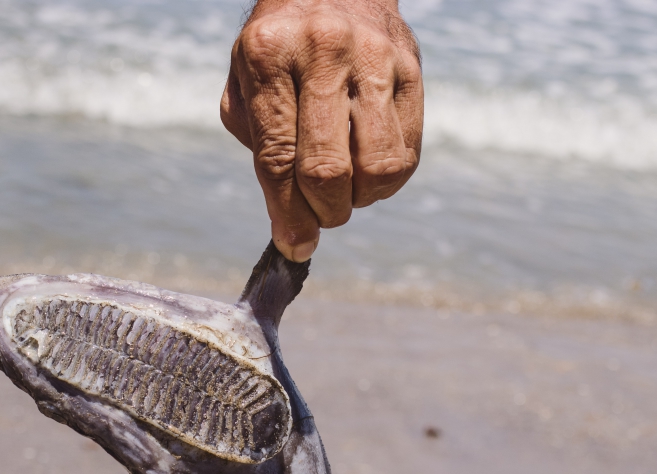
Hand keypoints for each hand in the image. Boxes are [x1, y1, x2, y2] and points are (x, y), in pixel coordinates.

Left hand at [221, 0, 423, 261]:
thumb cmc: (280, 44)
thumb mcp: (245, 79)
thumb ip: (257, 142)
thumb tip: (288, 221)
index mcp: (269, 54)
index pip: (277, 157)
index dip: (286, 213)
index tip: (294, 246)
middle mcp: (324, 52)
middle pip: (327, 168)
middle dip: (323, 213)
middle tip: (319, 219)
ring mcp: (374, 58)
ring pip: (375, 165)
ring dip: (359, 200)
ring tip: (345, 193)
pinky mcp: (411, 68)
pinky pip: (406, 150)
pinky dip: (387, 182)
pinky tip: (367, 174)